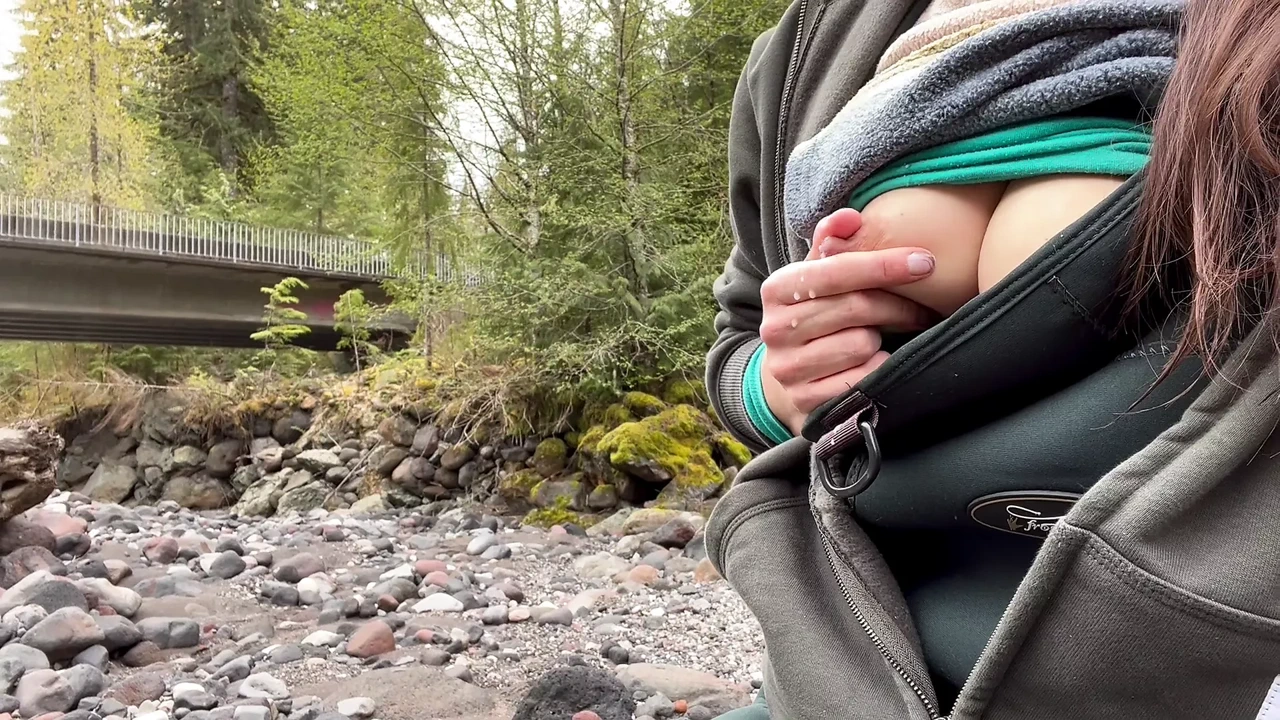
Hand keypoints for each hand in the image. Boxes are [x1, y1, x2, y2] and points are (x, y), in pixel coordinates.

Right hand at [758, 209, 936, 434]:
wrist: (789, 376)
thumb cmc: (816, 316)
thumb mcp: (818, 276)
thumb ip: (832, 242)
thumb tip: (850, 216)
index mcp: (777, 289)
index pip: (836, 270)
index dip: (884, 265)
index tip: (925, 263)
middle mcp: (774, 329)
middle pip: (856, 308)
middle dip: (897, 305)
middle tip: (920, 308)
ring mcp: (788, 369)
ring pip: (861, 344)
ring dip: (880, 340)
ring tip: (879, 337)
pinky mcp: (805, 403)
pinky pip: (861, 381)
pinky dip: (875, 371)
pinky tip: (872, 364)